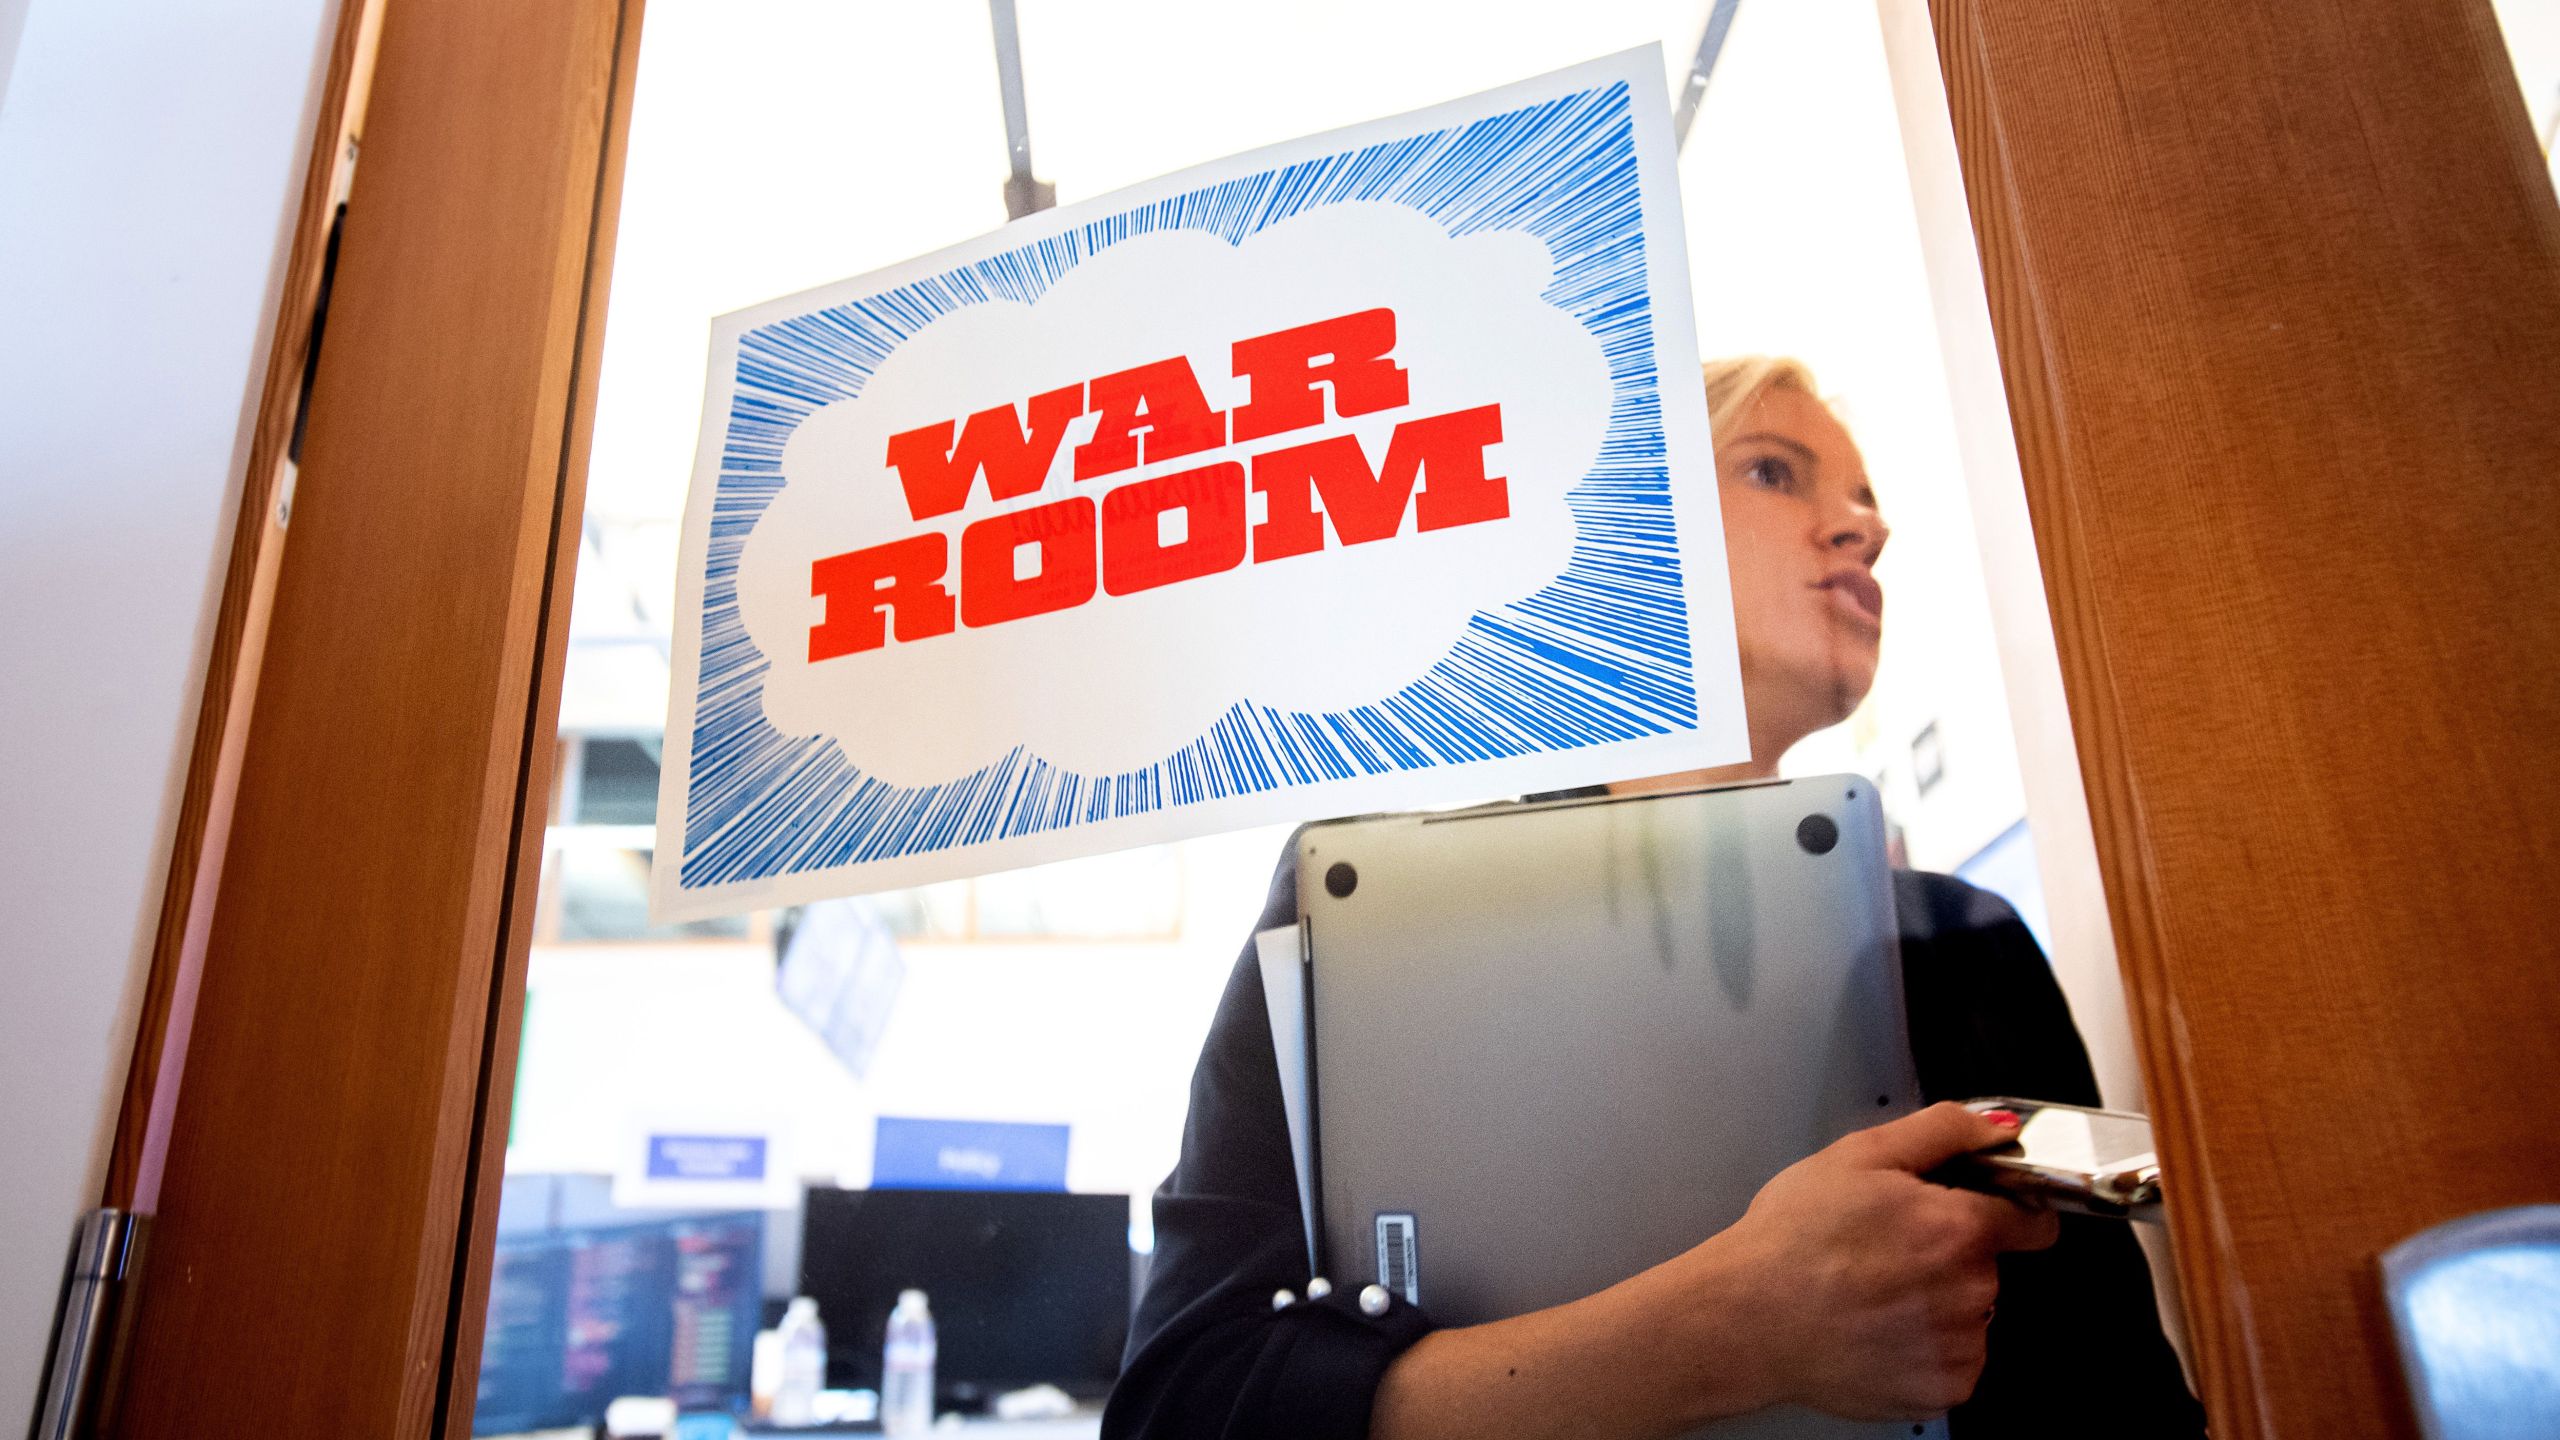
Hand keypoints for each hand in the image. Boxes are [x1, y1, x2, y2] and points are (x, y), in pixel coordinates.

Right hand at [1681, 1101, 2060, 1420]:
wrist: (1747, 1318)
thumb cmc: (1791, 1240)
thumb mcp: (1858, 1155)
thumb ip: (1941, 1130)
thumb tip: (1996, 1128)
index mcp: (1958, 1228)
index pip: (2033, 1220)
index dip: (2003, 1208)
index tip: (1973, 1212)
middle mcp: (1972, 1292)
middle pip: (1989, 1265)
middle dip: (1951, 1253)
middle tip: (1886, 1248)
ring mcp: (1958, 1347)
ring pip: (1970, 1313)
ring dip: (1937, 1303)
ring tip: (1873, 1291)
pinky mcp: (1941, 1390)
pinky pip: (1955, 1360)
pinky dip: (1924, 1348)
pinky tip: (1877, 1329)